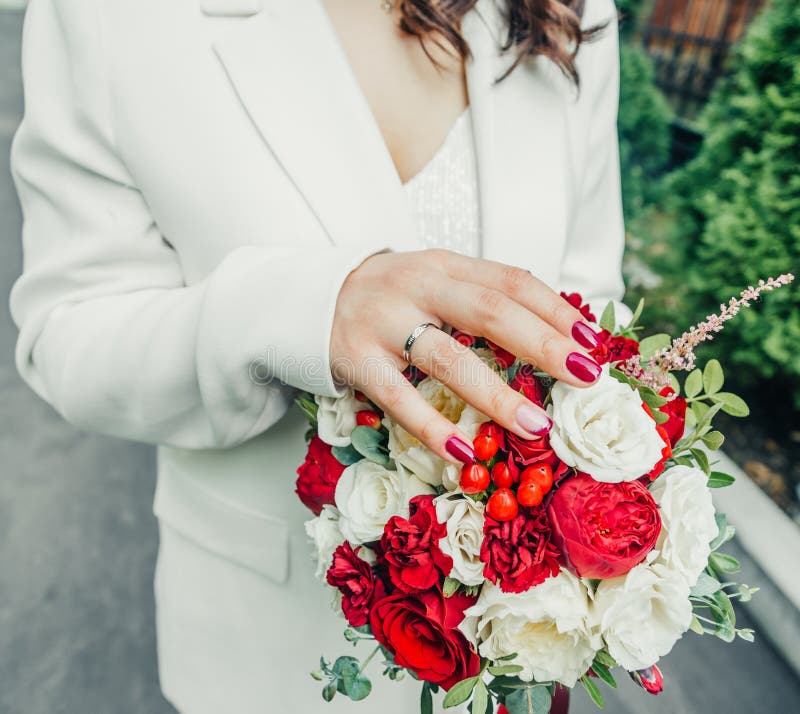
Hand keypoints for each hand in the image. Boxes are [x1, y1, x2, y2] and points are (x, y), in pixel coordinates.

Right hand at [330, 249, 601, 463]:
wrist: (310, 298)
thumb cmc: (390, 297)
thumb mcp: (435, 281)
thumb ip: (481, 299)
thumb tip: (554, 337)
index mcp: (445, 264)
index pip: (510, 281)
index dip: (555, 310)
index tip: (592, 342)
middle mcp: (417, 286)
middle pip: (490, 312)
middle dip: (543, 345)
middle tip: (584, 378)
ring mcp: (384, 322)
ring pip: (448, 359)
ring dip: (497, 395)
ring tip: (537, 426)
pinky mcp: (356, 359)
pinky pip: (399, 397)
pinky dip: (432, 427)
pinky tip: (464, 453)